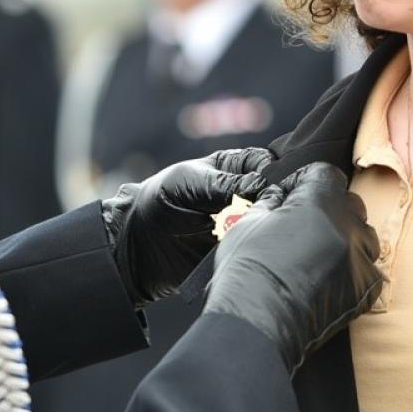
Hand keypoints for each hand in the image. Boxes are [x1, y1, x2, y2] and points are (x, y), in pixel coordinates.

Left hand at [102, 147, 273, 305]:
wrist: (137, 241)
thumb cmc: (160, 199)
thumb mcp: (190, 182)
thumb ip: (224, 184)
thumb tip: (260, 185)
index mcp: (233, 168)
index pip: (266, 163)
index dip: (272, 171)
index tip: (270, 183)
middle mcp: (243, 194)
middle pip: (274, 193)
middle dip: (275, 199)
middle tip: (266, 208)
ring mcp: (243, 222)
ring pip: (269, 220)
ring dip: (268, 224)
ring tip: (257, 228)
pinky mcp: (238, 248)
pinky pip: (257, 246)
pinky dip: (258, 245)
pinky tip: (255, 245)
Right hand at [203, 162, 381, 372]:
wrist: (257, 324)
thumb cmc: (246, 272)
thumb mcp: (249, 224)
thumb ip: (271, 203)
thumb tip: (279, 196)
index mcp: (318, 203)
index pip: (325, 174)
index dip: (304, 181)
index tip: (289, 196)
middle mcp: (347, 227)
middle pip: (350, 203)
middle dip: (329, 207)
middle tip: (304, 224)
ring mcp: (360, 259)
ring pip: (364, 235)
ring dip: (345, 238)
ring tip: (319, 253)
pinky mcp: (365, 290)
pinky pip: (368, 269)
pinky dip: (352, 270)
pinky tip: (329, 279)